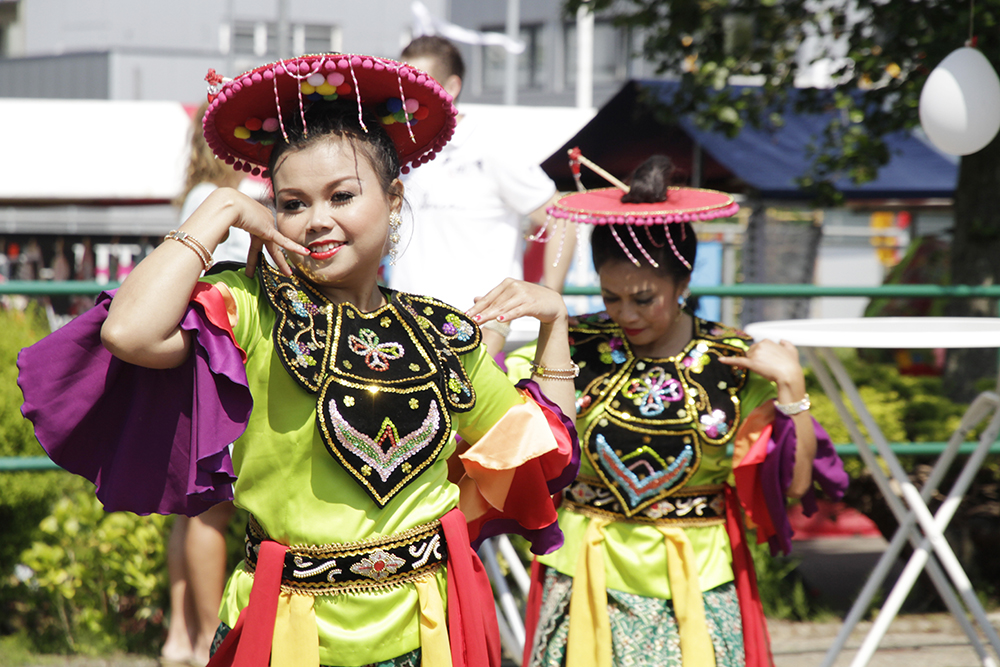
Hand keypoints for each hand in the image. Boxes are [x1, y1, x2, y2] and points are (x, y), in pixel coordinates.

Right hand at [192, 188, 307, 277]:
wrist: (226, 205)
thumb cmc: (221, 212)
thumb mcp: (223, 223)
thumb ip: (224, 232)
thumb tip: (220, 238)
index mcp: (254, 219)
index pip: (258, 238)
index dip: (257, 251)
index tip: (256, 260)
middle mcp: (263, 221)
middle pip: (269, 245)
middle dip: (275, 258)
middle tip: (283, 268)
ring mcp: (267, 225)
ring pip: (275, 248)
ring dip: (281, 262)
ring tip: (288, 273)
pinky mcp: (268, 230)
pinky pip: (284, 242)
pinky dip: (294, 247)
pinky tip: (305, 252)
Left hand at [465, 278, 567, 325]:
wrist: (552, 303)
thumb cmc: (529, 300)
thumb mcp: (510, 298)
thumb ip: (494, 299)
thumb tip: (475, 299)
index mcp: (507, 284)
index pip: (489, 297)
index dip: (477, 307)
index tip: (466, 315)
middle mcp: (514, 286)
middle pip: (494, 303)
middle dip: (481, 312)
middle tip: (470, 321)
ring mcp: (523, 294)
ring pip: (504, 307)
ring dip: (491, 315)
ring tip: (480, 321)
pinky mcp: (532, 303)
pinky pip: (518, 310)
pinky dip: (509, 315)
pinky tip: (500, 319)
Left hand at [719, 339, 805, 398]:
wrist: (789, 375)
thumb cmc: (791, 364)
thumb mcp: (792, 350)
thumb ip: (786, 343)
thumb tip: (781, 340)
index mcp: (766, 341)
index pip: (758, 348)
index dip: (760, 356)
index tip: (766, 362)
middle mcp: (759, 345)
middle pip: (751, 353)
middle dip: (756, 360)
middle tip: (766, 367)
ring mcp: (754, 354)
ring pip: (747, 359)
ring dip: (752, 364)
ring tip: (764, 370)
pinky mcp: (750, 363)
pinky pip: (737, 361)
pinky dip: (728, 360)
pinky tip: (720, 360)